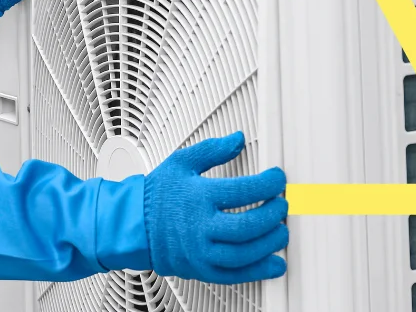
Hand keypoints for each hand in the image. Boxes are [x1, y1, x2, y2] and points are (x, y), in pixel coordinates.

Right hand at [142, 131, 288, 283]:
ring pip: (243, 254)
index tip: (277, 180)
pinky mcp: (201, 270)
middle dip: (272, 215)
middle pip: (247, 226)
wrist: (133, 225)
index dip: (268, 184)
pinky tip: (274, 263)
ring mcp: (200, 251)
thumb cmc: (156, 195)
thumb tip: (237, 140)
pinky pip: (234, 275)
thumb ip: (212, 150)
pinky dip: (258, 271)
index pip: (243, 190)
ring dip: (270, 244)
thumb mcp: (181, 162)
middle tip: (282, 206)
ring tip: (281, 232)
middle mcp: (199, 226)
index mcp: (197, 197)